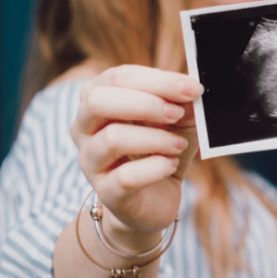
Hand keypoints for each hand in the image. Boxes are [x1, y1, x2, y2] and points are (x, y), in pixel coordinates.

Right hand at [70, 65, 203, 247]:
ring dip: (155, 138)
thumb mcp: (178, 121)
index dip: (157, 80)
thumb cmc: (161, 150)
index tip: (192, 88)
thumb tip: (192, 88)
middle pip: (97, 101)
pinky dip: (155, 168)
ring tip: (178, 145)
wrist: (155, 199)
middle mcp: (84, 128)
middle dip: (145, 103)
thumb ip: (183, 102)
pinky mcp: (106, 192)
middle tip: (177, 113)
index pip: (118, 78)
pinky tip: (170, 165)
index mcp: (98, 100)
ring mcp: (90, 161)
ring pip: (112, 139)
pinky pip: (125, 177)